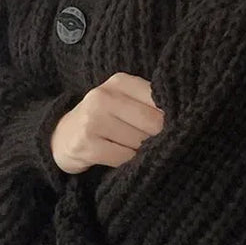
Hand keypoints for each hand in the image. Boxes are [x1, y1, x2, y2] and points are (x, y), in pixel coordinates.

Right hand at [50, 72, 164, 173]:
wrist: (61, 135)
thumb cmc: (103, 118)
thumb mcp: (123, 101)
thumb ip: (149, 104)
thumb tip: (184, 120)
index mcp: (119, 82)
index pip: (159, 99)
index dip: (170, 117)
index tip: (174, 126)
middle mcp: (104, 97)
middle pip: (152, 122)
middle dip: (159, 137)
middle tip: (156, 143)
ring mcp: (93, 120)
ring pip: (139, 142)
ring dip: (143, 151)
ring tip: (135, 149)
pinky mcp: (86, 145)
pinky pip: (123, 159)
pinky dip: (128, 162)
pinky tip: (122, 158)